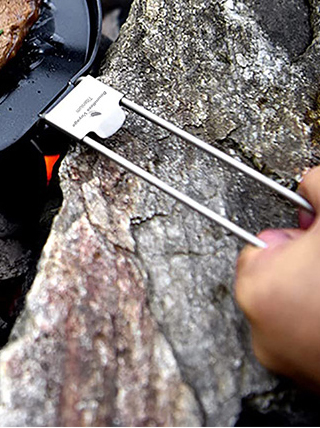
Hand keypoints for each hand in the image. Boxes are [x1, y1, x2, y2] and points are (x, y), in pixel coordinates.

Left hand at [235, 167, 319, 389]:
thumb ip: (318, 186)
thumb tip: (310, 185)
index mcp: (258, 290)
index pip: (261, 247)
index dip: (298, 239)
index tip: (317, 239)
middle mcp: (264, 336)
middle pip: (281, 281)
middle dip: (311, 270)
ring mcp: (293, 368)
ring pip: (301, 312)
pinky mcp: (318, 386)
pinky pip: (316, 340)